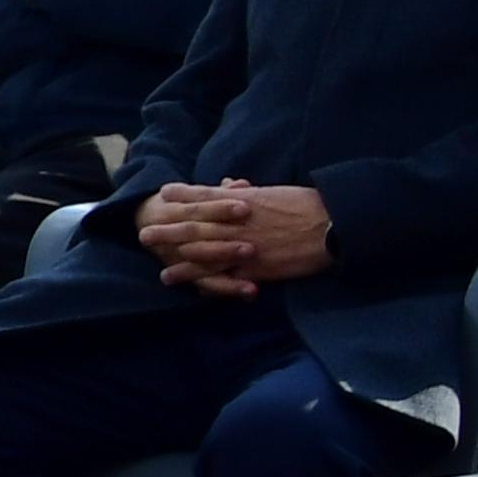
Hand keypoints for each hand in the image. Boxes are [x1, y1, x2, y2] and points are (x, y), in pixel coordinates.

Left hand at [138, 180, 330, 294]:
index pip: (205, 196)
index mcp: (243, 201)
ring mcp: (243, 246)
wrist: (333, 226)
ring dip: (181, 263)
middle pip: (196, 227)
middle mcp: (236, 223)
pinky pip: (226, 276)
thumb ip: (250, 193)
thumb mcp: (275, 193)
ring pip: (205, 255)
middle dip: (169, 232)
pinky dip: (208, 282)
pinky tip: (195, 289)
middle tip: (144, 234)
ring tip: (161, 272)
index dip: (183, 195)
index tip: (163, 193)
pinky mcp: (256, 267)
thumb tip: (233, 187)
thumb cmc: (308, 206)